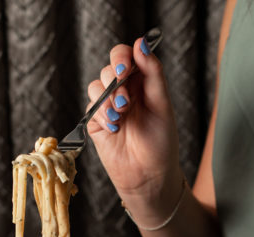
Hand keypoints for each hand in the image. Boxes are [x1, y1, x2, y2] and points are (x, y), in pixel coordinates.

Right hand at [87, 37, 182, 222]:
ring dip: (107, 98)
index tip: (126, 68)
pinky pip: (91, 106)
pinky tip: (114, 128)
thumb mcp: (162, 104)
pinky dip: (102, 114)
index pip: (127, 56)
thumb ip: (152, 73)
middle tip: (125, 96)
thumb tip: (142, 43)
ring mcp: (108, 106)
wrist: (148, 176)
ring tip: (121, 116)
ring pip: (96, 86)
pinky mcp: (95, 122)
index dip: (123, 56)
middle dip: (115, 79)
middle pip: (109, 68)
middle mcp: (124, 91)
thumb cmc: (161, 142)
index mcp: (142, 83)